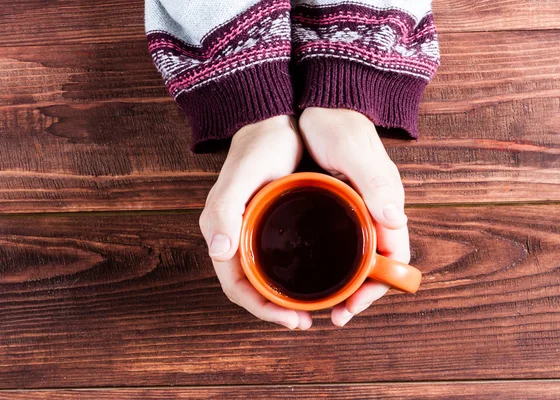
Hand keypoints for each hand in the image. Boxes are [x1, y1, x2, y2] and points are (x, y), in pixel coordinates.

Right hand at [199, 116, 311, 329]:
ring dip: (286, 298)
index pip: (237, 286)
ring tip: (315, 307)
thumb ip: (225, 209)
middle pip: (253, 289)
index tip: (291, 319)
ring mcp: (255, 232)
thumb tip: (219, 251)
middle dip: (276, 310)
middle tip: (306, 319)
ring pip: (267, 278)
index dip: (261, 309)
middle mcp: (236, 237)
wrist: (274, 122)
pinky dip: (295, 275)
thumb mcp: (241, 176)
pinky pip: (280, 259)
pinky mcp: (272, 224)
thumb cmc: (258, 147)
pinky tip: (318, 277)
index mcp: (223, 233)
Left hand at [299, 107, 409, 326]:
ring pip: (358, 260)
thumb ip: (375, 182)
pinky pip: (341, 245)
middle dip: (359, 295)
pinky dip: (331, 265)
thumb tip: (395, 219)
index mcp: (387, 205)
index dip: (378, 287)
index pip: (394, 258)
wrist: (322, 103)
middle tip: (333, 315)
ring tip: (321, 304)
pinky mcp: (337, 207)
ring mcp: (356, 212)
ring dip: (345, 285)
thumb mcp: (353, 151)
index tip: (352, 306)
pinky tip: (309, 274)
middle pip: (376, 266)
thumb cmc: (338, 124)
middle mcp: (375, 213)